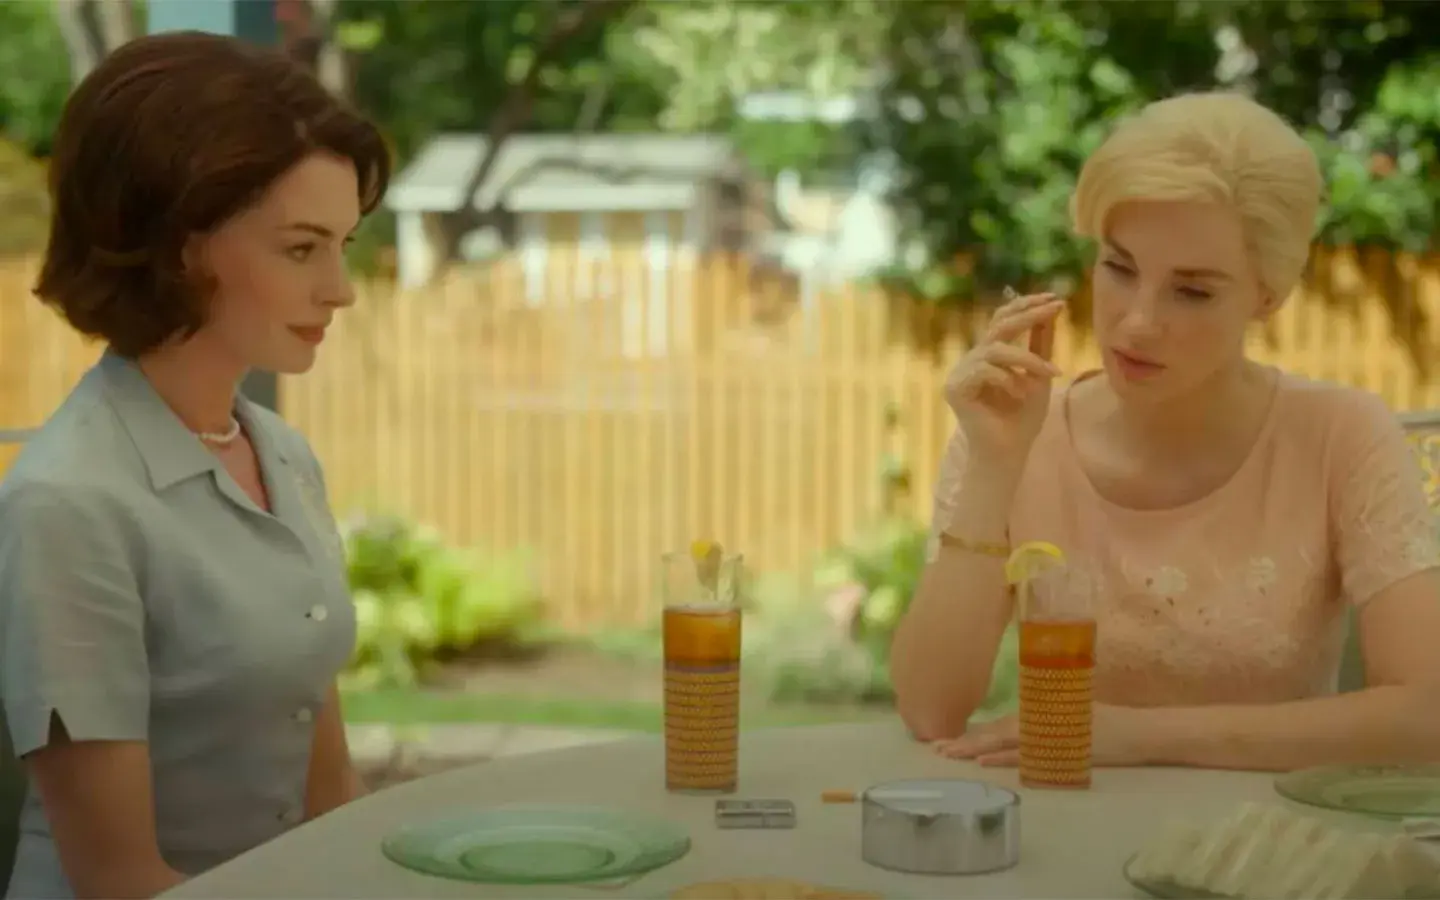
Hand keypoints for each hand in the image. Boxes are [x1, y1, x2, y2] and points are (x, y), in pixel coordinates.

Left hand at [929, 704, 1152, 767]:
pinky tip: (986, 764)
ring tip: (951, 755)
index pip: (997, 724)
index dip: (971, 732)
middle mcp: (1040, 723)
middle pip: (994, 733)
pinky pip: (1028, 758)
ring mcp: (1050, 737)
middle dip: (965, 742)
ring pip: (1005, 744)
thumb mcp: (1069, 709)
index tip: (944, 737)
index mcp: (1039, 711)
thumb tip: (1020, 718)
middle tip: (936, 749)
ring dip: (977, 750)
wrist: (1139, 731)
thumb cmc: (1107, 718)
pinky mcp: (1061, 753)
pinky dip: (1007, 760)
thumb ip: (1043, 713)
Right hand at [943, 292, 1063, 458]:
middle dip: (1028, 314)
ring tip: (1049, 375)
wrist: (1009, 453)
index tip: (1056, 299)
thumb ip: (1040, 344)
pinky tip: (1019, 395)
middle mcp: (972, 359)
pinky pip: (985, 370)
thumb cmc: (1023, 419)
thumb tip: (1050, 310)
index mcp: (988, 354)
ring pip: (995, 349)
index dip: (1027, 305)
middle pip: (998, 325)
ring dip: (1027, 359)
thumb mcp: (1039, 375)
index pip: (1003, 319)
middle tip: (1054, 307)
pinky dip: (1008, 380)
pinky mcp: (955, 389)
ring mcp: (960, 373)